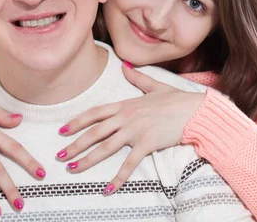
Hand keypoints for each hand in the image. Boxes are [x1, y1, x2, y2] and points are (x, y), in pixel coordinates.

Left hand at [56, 63, 204, 193]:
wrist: (196, 110)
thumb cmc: (177, 99)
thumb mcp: (155, 86)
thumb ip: (137, 79)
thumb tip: (125, 67)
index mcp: (126, 104)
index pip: (95, 113)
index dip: (77, 122)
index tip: (63, 131)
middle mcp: (127, 117)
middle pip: (95, 132)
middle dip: (75, 144)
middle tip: (60, 155)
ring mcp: (136, 131)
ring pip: (106, 148)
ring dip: (88, 159)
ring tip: (73, 169)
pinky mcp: (147, 144)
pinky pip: (129, 164)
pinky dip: (117, 178)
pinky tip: (107, 188)